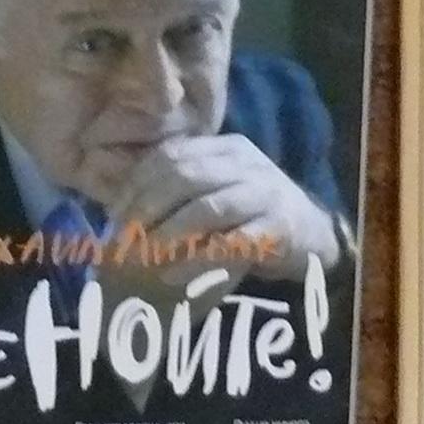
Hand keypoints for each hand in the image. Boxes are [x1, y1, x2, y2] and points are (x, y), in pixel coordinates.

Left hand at [109, 134, 341, 274]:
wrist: (311, 235)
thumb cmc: (250, 215)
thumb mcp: (218, 189)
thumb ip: (180, 190)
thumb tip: (117, 212)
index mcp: (225, 148)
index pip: (171, 155)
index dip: (137, 184)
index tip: (113, 217)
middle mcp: (245, 163)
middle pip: (185, 175)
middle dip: (146, 208)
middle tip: (123, 241)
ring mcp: (264, 193)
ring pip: (208, 207)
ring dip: (169, 234)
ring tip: (144, 259)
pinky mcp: (277, 229)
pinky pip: (233, 243)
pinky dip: (199, 260)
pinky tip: (176, 275)